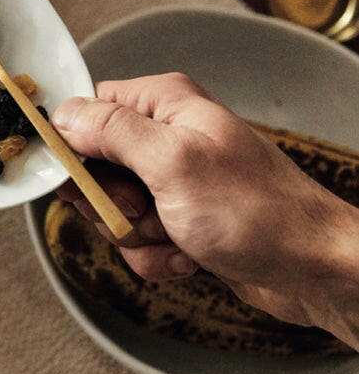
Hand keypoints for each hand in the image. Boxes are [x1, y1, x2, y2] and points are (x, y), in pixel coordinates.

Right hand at [51, 73, 358, 341]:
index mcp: (164, 104)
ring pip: (112, 210)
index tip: (79, 179)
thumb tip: (63, 114)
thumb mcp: (173, 162)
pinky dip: (155, 256)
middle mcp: (166, 136)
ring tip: (177, 235)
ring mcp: (173, 180)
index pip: (87, 109)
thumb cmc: (258, 211)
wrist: (312, 269)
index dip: (74, 147)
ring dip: (135, 235)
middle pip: (93, 167)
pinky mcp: (180, 219)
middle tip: (143, 208)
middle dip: (109, 203)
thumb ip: (111, 131)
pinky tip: (188, 256)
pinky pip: (138, 239)